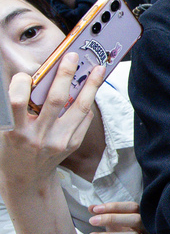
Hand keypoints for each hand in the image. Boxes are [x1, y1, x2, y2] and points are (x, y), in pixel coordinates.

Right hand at [0, 58, 103, 191]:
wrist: (25, 177)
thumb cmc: (12, 147)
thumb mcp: (6, 128)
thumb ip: (18, 108)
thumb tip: (37, 78)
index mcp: (15, 131)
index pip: (16, 101)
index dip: (21, 84)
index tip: (25, 75)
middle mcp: (38, 136)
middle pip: (56, 99)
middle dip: (65, 74)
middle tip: (72, 56)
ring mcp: (58, 141)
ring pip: (79, 108)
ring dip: (90, 85)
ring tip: (97, 69)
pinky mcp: (72, 144)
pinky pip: (84, 119)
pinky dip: (88, 101)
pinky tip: (92, 88)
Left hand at [88, 201, 168, 233]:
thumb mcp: (115, 226)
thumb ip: (105, 215)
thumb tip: (91, 207)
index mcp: (142, 219)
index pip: (133, 207)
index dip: (115, 206)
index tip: (96, 210)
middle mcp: (146, 230)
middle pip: (136, 219)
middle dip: (113, 218)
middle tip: (92, 221)